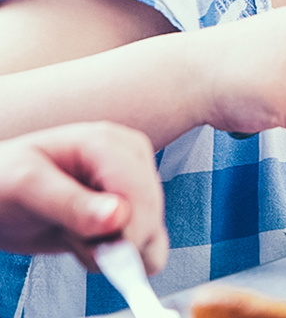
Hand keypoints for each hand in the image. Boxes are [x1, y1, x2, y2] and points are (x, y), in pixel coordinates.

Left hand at [0, 122, 166, 273]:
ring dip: (115, 250)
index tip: (102, 254)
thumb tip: (118, 216)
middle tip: (73, 235)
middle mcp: (128, 163)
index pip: (141, 193)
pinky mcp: (131, 213)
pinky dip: (122, 258)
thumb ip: (70, 203)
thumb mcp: (25, 187)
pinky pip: (148, 246)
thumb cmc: (4, 180)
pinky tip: (91, 245)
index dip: (128, 230)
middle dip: (114, 240)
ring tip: (76, 234)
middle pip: (151, 217)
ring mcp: (132, 188)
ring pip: (153, 236)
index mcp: (108, 144)